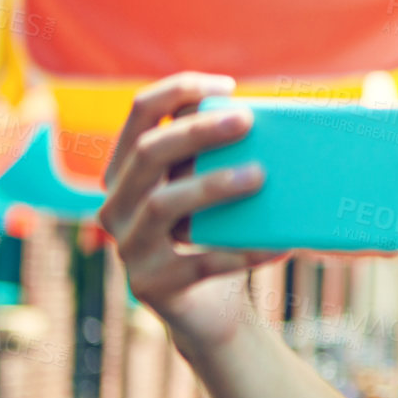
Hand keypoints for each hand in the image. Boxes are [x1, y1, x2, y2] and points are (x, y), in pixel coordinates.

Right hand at [97, 72, 283, 347]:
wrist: (209, 312)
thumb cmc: (214, 237)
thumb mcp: (209, 192)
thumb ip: (219, 157)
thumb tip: (274, 117)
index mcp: (127, 172)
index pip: (139, 114)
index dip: (178, 91)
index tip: (228, 85)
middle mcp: (115, 205)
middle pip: (148, 153)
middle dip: (196, 131)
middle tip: (247, 120)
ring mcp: (130, 248)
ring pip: (162, 206)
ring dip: (211, 185)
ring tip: (260, 176)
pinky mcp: (153, 286)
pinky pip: (200, 264)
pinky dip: (243, 252)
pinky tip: (281, 245)